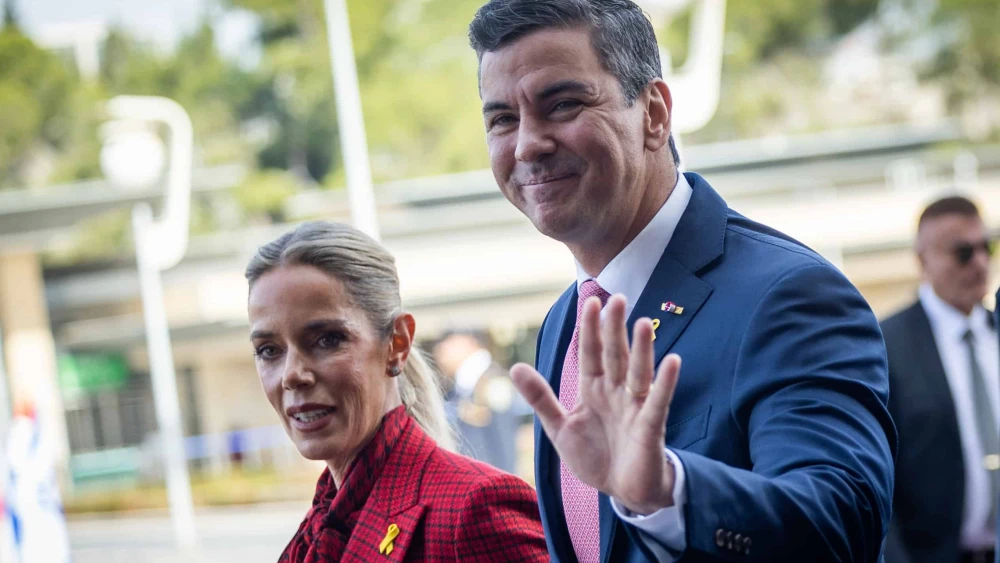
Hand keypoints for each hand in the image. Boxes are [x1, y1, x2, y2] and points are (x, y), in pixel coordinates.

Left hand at [511, 294, 681, 514]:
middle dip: (614, 329)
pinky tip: (672, 361)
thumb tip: (515, 367)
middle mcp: (616, 392)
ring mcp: (635, 407)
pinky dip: (665, 382)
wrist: (623, 492)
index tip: (590, 302)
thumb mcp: (560, 428)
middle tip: (617, 297)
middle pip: (615, 355)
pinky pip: (658, 401)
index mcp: (593, 390)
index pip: (590, 353)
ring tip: (642, 323)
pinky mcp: (650, 426)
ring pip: (638, 372)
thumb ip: (541, 398)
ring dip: (641, 349)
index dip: (590, 330)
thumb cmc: (595, 457)